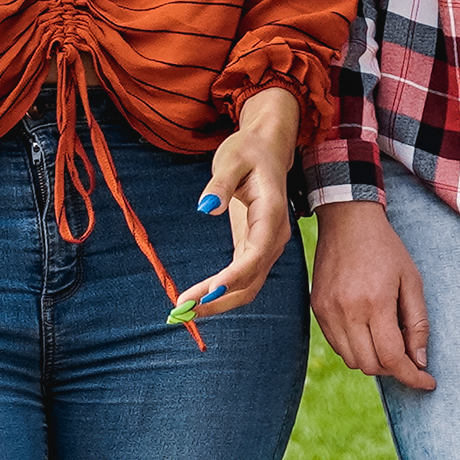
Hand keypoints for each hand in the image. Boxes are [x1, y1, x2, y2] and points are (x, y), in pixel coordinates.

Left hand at [167, 89, 306, 323]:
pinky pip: (241, 278)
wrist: (267, 148)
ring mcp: (266, 245)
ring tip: (185, 311)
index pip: (256, 253)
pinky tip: (196, 298)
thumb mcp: (231, 159)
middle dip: (220, 298)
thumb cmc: (248, 150)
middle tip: (185, 309)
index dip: (234, 275)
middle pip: (252, 279)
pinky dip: (220, 292)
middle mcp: (274, 236)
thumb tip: (205, 208)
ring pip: (247, 285)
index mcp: (271, 214)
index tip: (208, 290)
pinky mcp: (254, 247)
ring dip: (219, 302)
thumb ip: (220, 183)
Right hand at [311, 197, 432, 390]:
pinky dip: (355, 348)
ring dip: (373, 361)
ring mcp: (327, 311)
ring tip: (388, 342)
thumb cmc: (385, 249)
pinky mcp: (317, 309)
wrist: (347, 222)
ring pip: (352, 360)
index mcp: (375, 303)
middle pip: (371, 365)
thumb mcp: (412, 281)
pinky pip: (337, 345)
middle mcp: (347, 311)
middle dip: (394, 368)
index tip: (427, 382)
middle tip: (409, 357)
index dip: (412, 377)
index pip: (392, 358)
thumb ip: (418, 323)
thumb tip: (420, 360)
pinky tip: (368, 332)